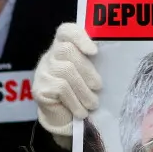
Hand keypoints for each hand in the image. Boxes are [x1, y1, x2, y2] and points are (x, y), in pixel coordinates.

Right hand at [32, 23, 101, 149]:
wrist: (64, 120)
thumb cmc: (81, 94)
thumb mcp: (88, 75)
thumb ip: (94, 64)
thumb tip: (113, 60)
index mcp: (63, 47)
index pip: (66, 31)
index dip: (79, 36)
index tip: (94, 51)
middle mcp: (50, 56)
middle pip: (66, 50)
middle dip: (87, 70)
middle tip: (98, 86)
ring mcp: (42, 71)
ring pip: (66, 70)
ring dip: (84, 90)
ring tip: (93, 103)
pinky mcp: (39, 88)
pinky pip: (61, 88)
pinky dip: (75, 101)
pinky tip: (81, 111)